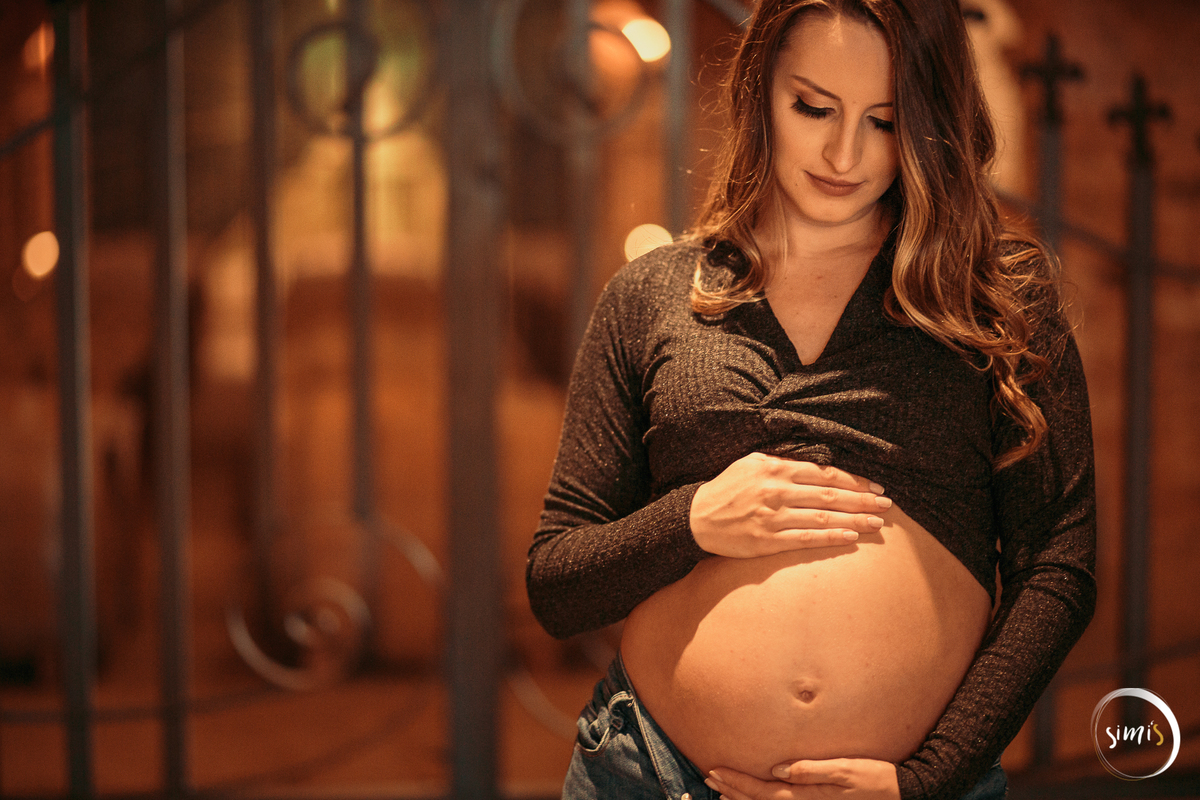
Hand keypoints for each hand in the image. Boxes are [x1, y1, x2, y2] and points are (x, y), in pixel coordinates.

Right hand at [690, 453, 889, 557]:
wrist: (696, 518)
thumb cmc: (727, 488)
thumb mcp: (752, 464)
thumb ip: (783, 462)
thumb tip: (819, 464)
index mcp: (774, 468)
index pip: (823, 473)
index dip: (853, 480)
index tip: (874, 486)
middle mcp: (776, 491)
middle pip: (829, 495)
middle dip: (862, 500)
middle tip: (886, 504)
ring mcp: (772, 517)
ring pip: (822, 517)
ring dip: (854, 520)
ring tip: (878, 523)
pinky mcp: (767, 540)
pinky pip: (806, 539)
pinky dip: (831, 537)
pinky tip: (851, 537)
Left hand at [705, 758, 900, 799]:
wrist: (899, 794)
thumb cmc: (874, 778)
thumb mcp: (846, 769)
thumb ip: (812, 769)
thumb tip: (779, 768)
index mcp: (808, 794)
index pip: (762, 790)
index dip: (737, 781)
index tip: (715, 771)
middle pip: (759, 799)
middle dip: (732, 789)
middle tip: (708, 777)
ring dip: (741, 797)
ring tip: (719, 789)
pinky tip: (751, 797)